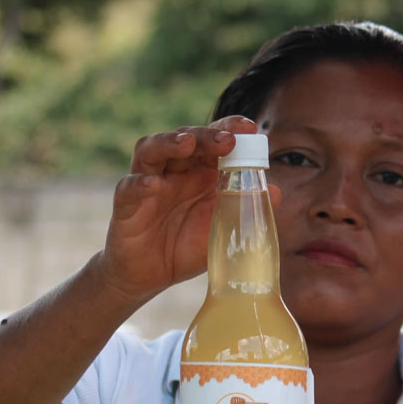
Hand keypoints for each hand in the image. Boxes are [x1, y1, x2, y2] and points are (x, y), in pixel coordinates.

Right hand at [96, 115, 278, 303]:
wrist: (150, 276)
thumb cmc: (187, 246)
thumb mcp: (223, 228)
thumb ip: (246, 209)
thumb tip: (276, 191)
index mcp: (199, 172)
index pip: (212, 141)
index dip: (229, 129)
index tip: (250, 127)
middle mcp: (173, 171)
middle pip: (184, 139)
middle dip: (206, 134)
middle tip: (226, 138)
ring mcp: (148, 184)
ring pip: (150, 150)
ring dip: (168, 143)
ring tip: (187, 143)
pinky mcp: (126, 206)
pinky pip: (129, 188)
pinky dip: (140, 184)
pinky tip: (152, 185)